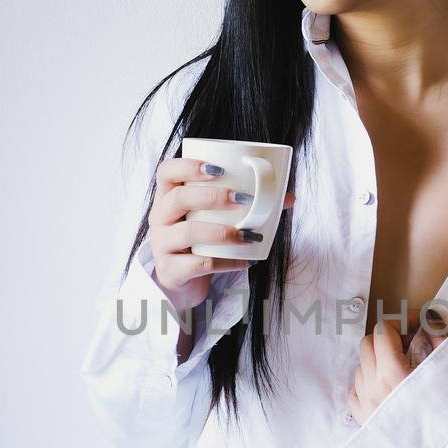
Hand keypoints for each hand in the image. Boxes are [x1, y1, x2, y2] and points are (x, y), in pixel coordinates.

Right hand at [147, 155, 294, 313]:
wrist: (181, 281)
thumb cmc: (199, 241)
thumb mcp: (213, 219)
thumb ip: (245, 205)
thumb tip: (288, 197)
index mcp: (167, 198)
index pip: (166, 172)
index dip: (188, 165)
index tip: (219, 168)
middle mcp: (159, 218)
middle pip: (178, 198)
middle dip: (213, 196)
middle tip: (244, 200)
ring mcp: (162, 245)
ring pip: (188, 233)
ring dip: (223, 232)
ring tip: (250, 236)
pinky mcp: (171, 271)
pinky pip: (199, 264)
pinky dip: (227, 262)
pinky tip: (245, 261)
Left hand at [346, 310, 447, 424]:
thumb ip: (439, 337)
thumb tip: (429, 322)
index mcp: (392, 374)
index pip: (383, 330)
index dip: (403, 322)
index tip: (420, 326)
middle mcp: (372, 390)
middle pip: (367, 346)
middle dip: (389, 340)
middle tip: (413, 346)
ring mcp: (366, 408)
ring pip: (360, 369)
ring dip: (378, 362)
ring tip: (403, 370)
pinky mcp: (365, 425)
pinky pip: (356, 393)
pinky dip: (368, 385)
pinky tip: (389, 390)